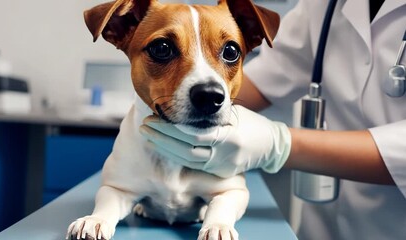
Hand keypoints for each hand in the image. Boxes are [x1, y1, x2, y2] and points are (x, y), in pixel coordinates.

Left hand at [139, 105, 290, 177]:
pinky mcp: (219, 173)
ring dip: (165, 148)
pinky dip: (176, 155)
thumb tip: (181, 107)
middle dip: (162, 138)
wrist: (270, 145)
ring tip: (149, 135)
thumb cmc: (250, 123)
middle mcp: (224, 155)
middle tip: (145, 126)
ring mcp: (221, 166)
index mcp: (229, 137)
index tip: (154, 117)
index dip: (171, 128)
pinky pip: (194, 165)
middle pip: (186, 150)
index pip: (194, 135)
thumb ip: (209, 114)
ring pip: (187, 160)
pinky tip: (163, 146)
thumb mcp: (232, 113)